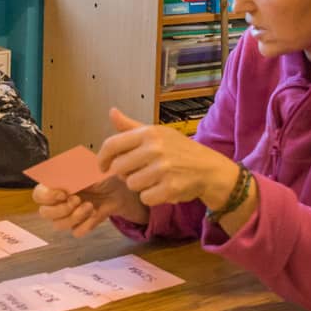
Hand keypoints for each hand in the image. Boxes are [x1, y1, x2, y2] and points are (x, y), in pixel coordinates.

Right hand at [32, 177, 146, 237]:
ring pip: (58, 225)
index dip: (47, 196)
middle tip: (77, 200)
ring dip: (74, 217)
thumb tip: (60, 180)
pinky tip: (95, 214)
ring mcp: (68, 215)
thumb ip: (73, 175)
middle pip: (44, 213)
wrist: (120, 190)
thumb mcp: (88, 170)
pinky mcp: (80, 225)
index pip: (38, 195)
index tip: (64, 193)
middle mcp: (58, 201)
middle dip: (61, 208)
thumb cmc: (102, 176)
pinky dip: (86, 225)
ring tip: (90, 206)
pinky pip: (76, 232)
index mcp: (56, 185)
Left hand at [98, 108, 237, 208]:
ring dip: (139, 186)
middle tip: (139, 172)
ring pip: (131, 185)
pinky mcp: (170, 188)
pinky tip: (162, 188)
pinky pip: (145, 198)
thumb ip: (131, 127)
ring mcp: (163, 169)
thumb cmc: (179, 150)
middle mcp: (155, 149)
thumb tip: (112, 112)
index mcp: (149, 133)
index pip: (111, 145)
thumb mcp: (157, 133)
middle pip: (118, 168)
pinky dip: (151, 197)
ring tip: (154, 179)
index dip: (102, 158)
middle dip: (125, 174)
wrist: (209, 169)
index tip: (103, 167)